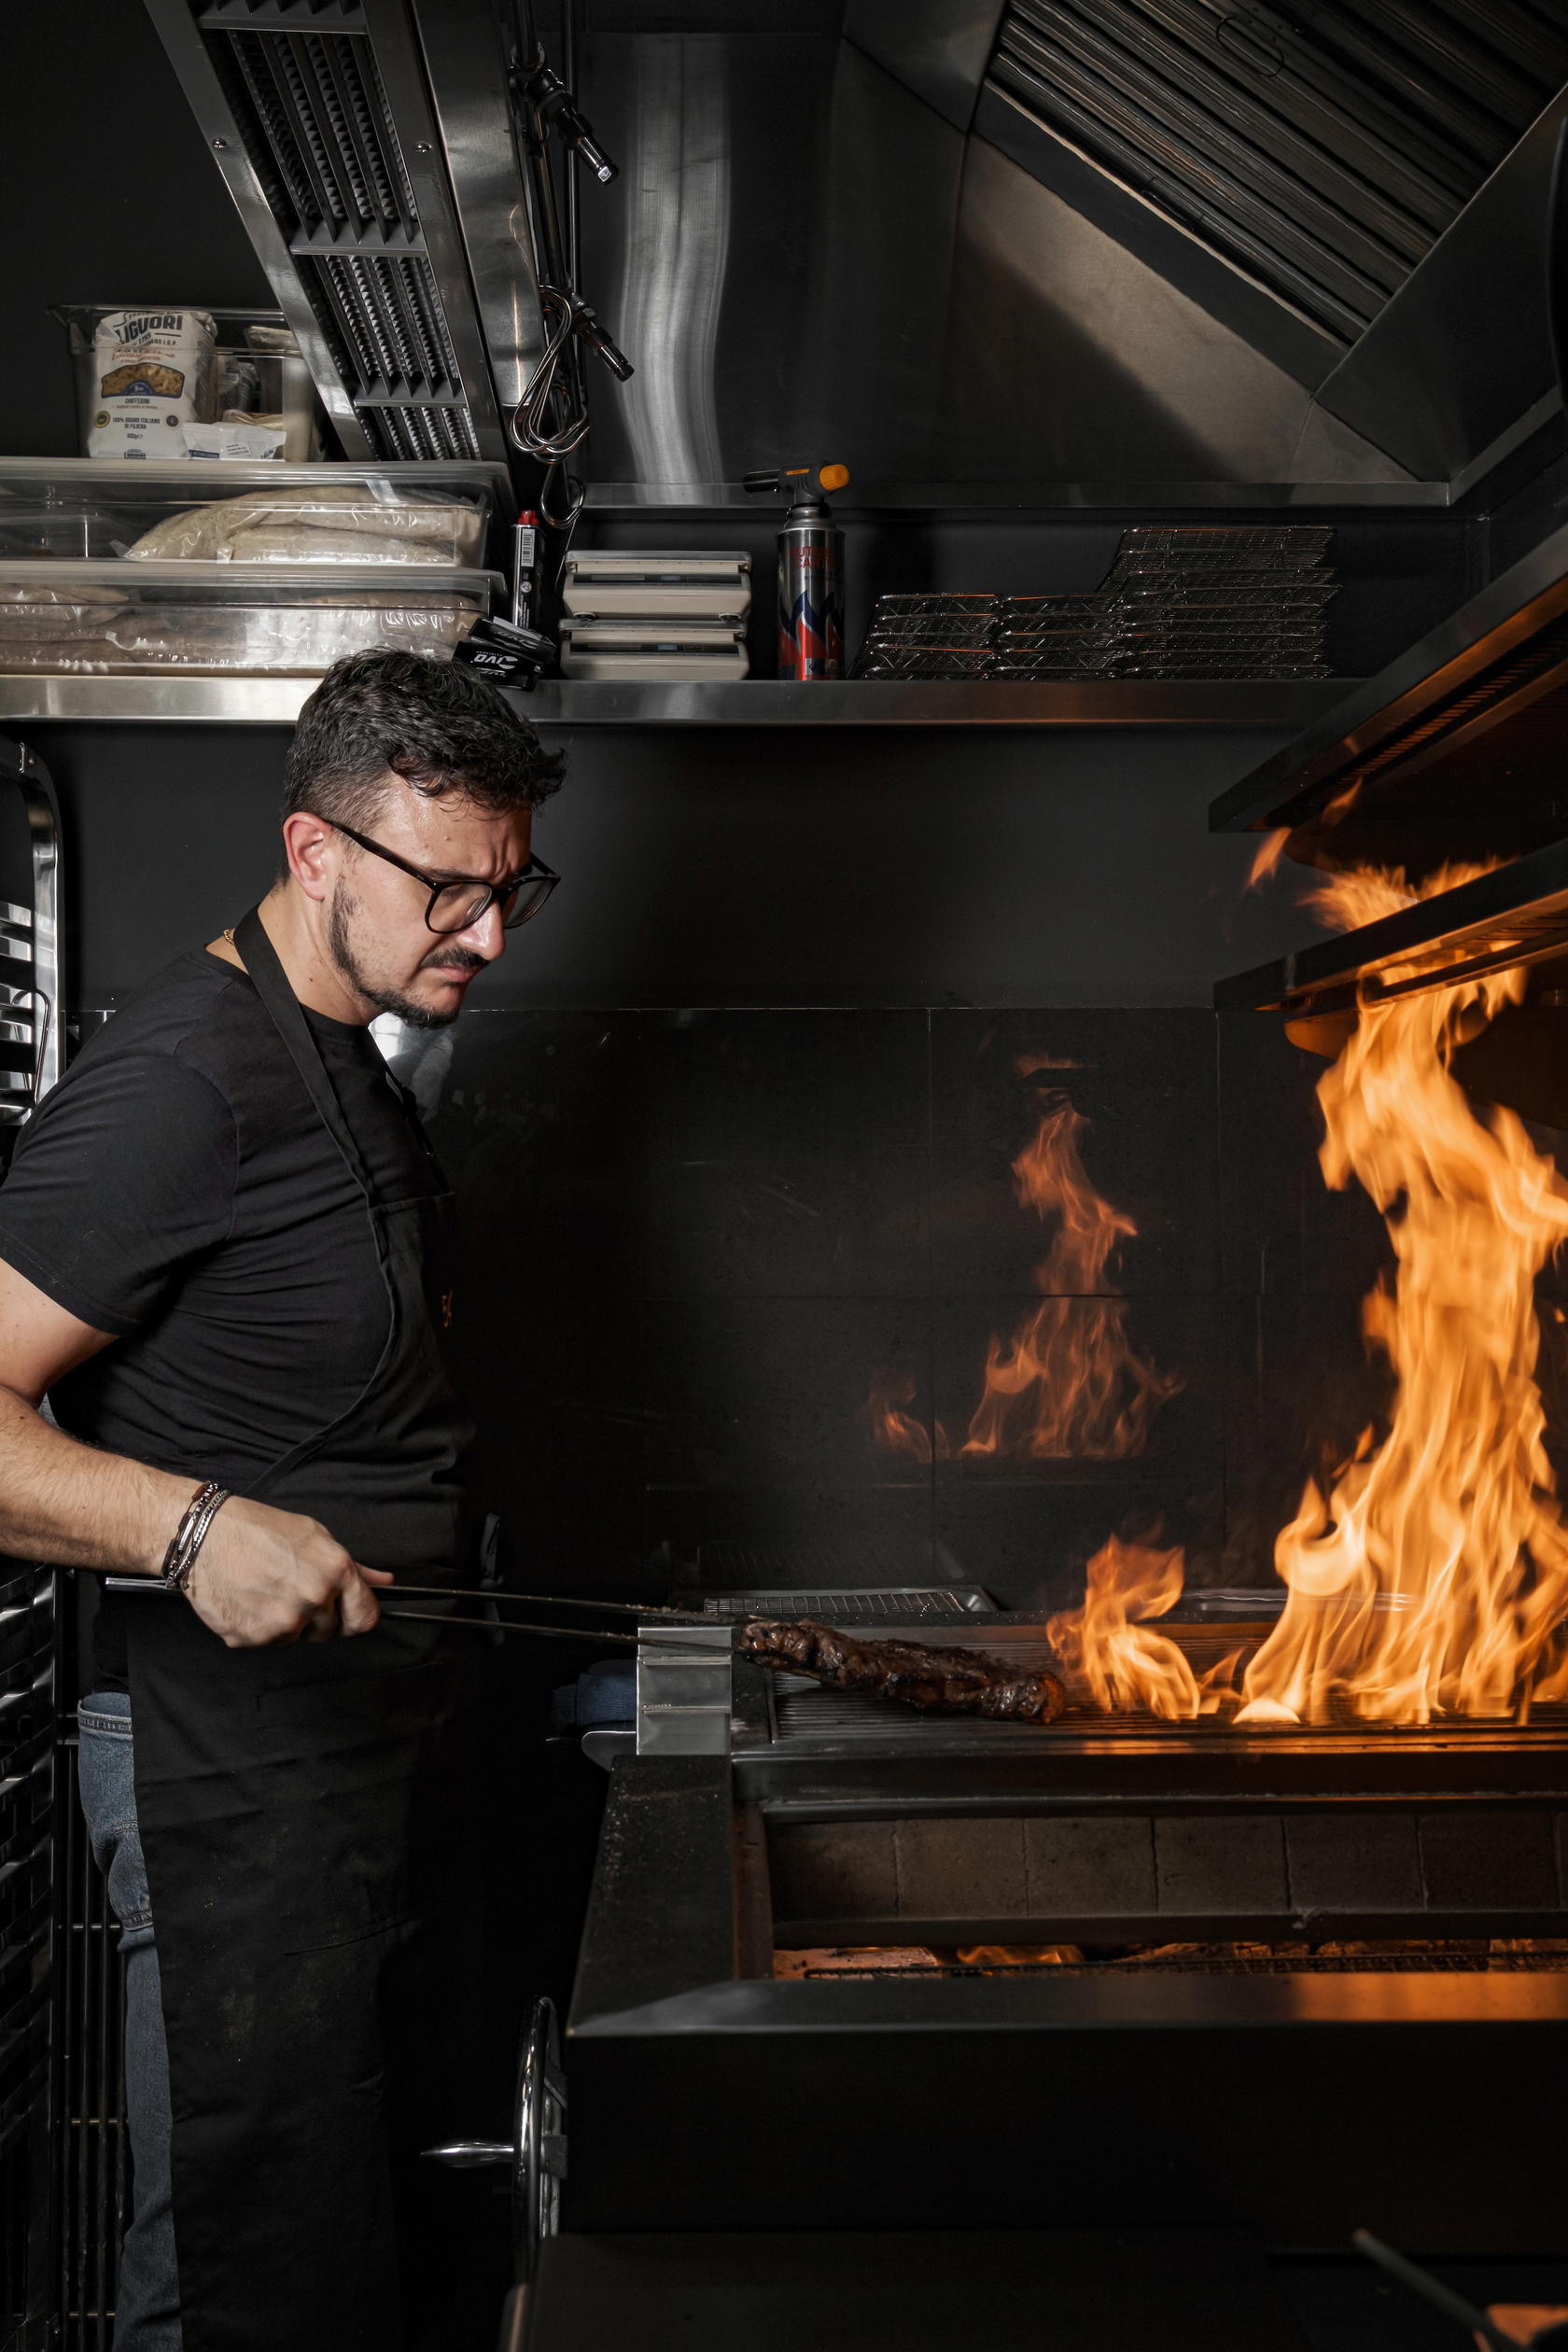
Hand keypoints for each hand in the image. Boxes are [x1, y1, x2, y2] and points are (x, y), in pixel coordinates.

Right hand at [179, 1496, 393, 1647]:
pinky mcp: (253, 1638)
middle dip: (317, 1617)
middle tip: (292, 1590)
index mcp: (335, 1572)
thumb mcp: (315, 1536)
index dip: (357, 1617)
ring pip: (296, 1637)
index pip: (365, 1617)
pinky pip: (266, 1642)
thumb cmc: (259, 1529)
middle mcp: (313, 1600)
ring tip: (265, 1590)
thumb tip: (385, 1582)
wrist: (204, 1537)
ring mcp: (282, 1623)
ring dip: (286, 1622)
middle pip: (330, 1631)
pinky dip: (257, 1627)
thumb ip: (354, 1566)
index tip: (348, 1615)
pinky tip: (247, 1600)